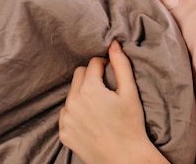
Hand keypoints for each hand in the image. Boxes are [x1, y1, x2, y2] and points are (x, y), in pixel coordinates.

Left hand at [59, 41, 168, 163]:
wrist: (125, 158)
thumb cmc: (131, 125)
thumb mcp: (130, 92)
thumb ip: (121, 64)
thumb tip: (114, 43)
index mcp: (89, 89)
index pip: (93, 63)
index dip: (105, 66)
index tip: (113, 76)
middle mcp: (73, 102)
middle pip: (79, 74)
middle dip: (92, 77)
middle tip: (107, 90)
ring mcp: (66, 118)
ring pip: (72, 93)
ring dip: (83, 94)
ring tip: (100, 106)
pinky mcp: (63, 132)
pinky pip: (67, 112)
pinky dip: (77, 111)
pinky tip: (92, 119)